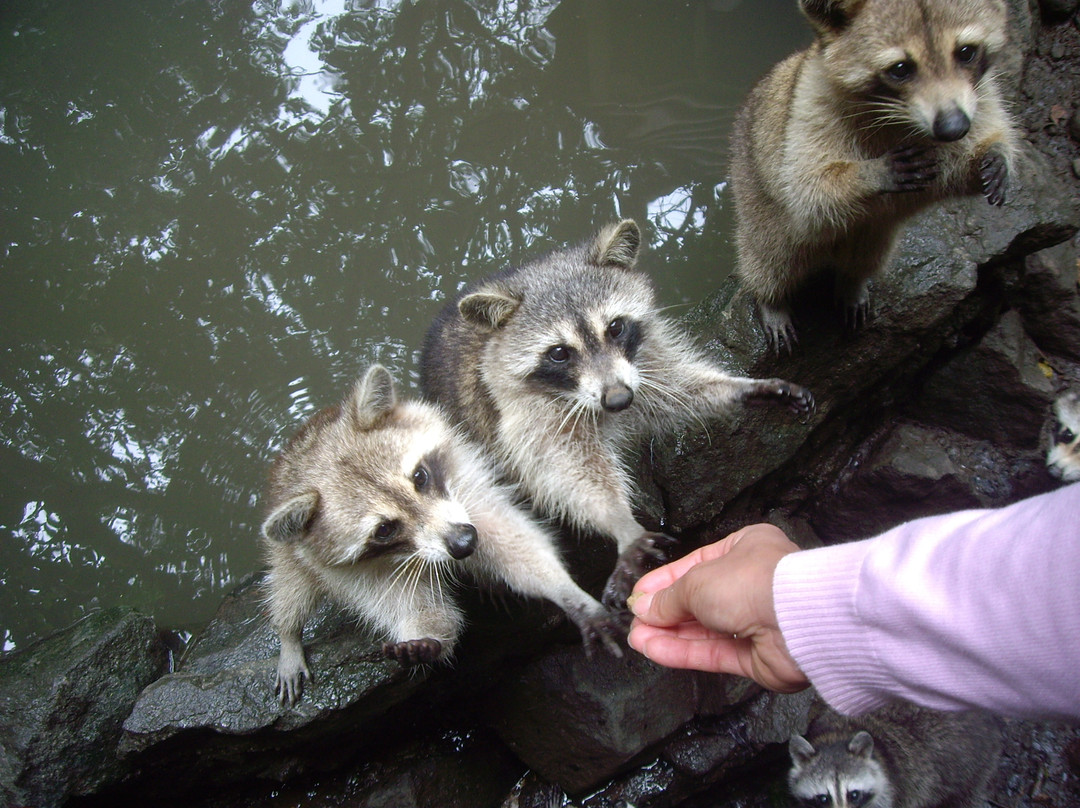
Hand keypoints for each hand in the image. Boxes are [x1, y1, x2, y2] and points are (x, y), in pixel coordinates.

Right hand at [627, 523, 809, 692]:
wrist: (800, 620)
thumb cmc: (758, 582)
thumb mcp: (697, 580)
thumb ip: (669, 597)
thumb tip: (644, 607)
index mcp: (745, 549)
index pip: (695, 566)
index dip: (664, 582)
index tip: (640, 596)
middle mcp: (752, 584)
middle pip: (699, 600)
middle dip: (664, 612)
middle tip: (636, 620)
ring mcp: (756, 621)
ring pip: (704, 630)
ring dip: (669, 634)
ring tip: (638, 638)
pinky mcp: (757, 656)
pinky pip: (714, 653)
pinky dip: (684, 652)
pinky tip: (656, 650)